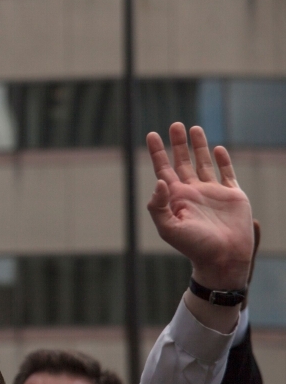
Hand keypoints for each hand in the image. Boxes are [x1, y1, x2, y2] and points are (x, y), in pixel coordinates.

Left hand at [146, 124, 252, 291]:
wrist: (222, 258)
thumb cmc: (193, 246)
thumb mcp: (169, 228)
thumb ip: (158, 206)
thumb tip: (159, 181)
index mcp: (175, 198)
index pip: (163, 169)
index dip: (157, 152)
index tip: (151, 134)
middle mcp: (192, 192)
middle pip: (182, 162)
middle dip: (178, 144)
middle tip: (174, 124)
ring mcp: (212, 193)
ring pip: (203, 163)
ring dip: (198, 146)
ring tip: (193, 127)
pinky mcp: (232, 196)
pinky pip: (226, 174)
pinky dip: (222, 161)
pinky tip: (217, 149)